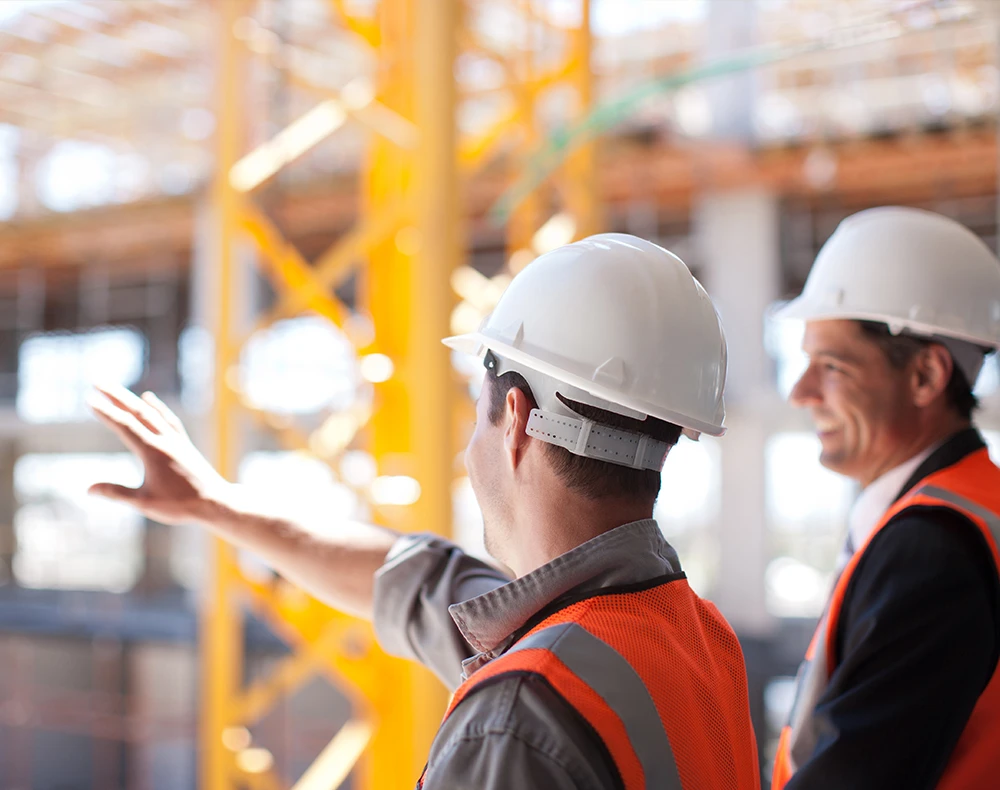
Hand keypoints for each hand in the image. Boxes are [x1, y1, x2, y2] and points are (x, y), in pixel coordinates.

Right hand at [88, 383, 231, 525]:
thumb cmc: (180, 505)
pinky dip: (157, 407)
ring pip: (151, 413)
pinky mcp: (184, 444)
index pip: (125, 426)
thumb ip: (116, 493)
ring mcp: (176, 440)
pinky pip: (168, 419)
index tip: (89, 399)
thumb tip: (88, 489)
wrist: (215, 502)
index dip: (106, 412)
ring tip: (116, 389)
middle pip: (137, 412)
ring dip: (132, 399)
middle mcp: (165, 440)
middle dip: (115, 396)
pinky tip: (149, 399)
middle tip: (97, 381)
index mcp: (152, 452)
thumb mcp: (144, 502)